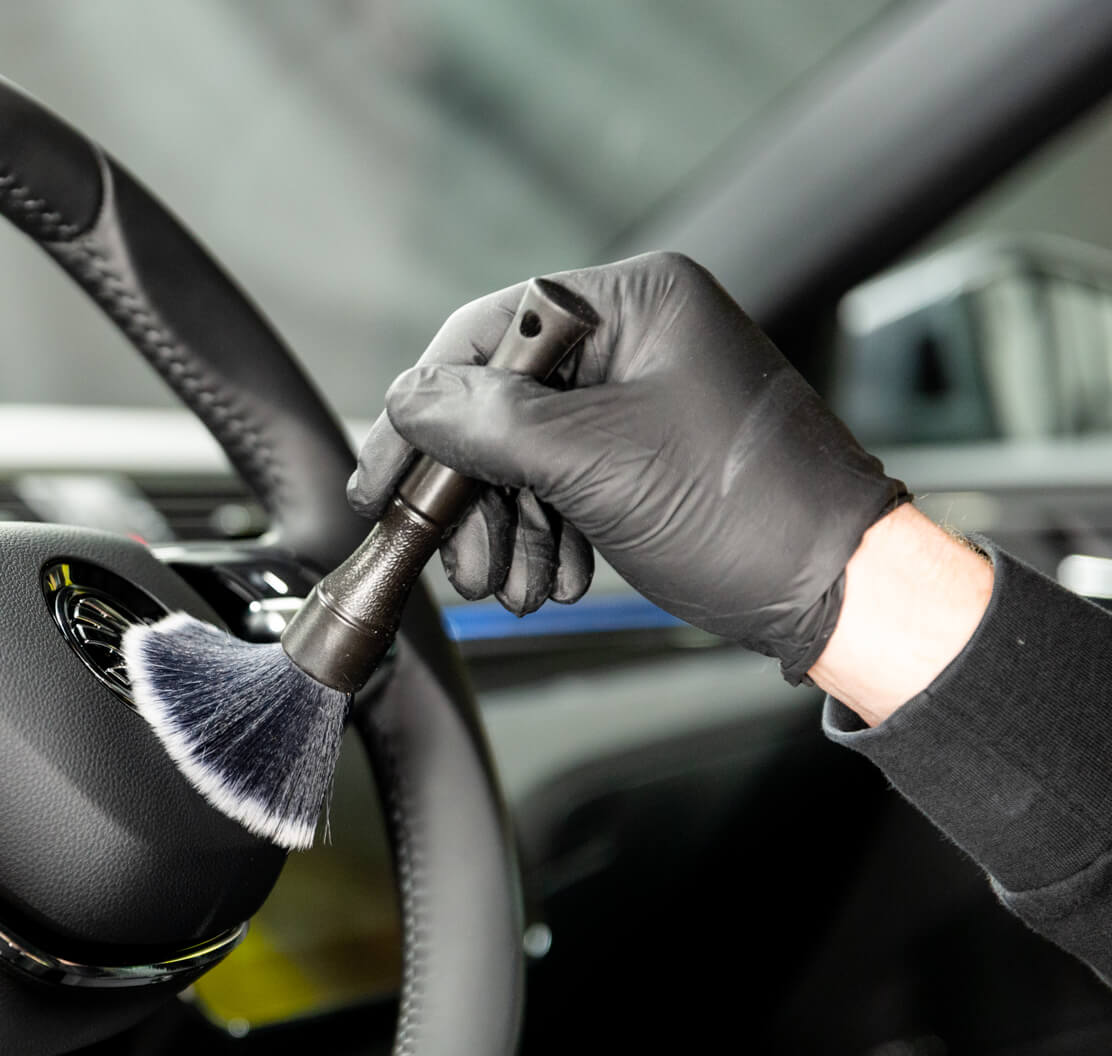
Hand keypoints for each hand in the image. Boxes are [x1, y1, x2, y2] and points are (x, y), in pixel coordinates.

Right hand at [348, 251, 908, 679]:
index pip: (489, 331)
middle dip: (474, 492)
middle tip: (452, 553)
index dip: (424, 407)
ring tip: (510, 587)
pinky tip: (551, 579)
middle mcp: (639, 334)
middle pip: (503, 399)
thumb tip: (406, 401)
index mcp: (635, 302)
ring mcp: (646, 393)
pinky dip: (549, 533)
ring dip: (508, 527)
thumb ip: (483, 424)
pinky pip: (567, 479)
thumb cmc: (745, 510)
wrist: (837, 589)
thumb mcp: (589, 461)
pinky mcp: (651, 449)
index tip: (383, 473)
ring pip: (530, 450)